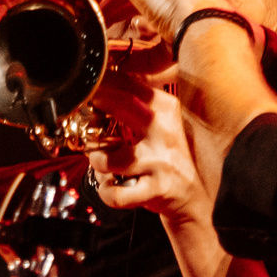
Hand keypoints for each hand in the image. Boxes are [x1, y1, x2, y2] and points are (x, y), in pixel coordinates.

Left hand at [87, 82, 216, 221]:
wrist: (191, 194)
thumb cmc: (164, 156)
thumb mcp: (158, 123)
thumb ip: (132, 104)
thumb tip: (96, 90)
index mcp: (165, 108)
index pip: (127, 83)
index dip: (100, 84)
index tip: (86, 89)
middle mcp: (163, 129)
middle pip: (120, 103)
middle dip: (95, 105)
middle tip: (85, 116)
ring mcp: (160, 160)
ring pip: (108, 158)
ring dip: (97, 161)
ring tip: (101, 162)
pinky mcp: (156, 189)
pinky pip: (115, 193)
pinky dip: (106, 192)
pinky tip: (111, 186)